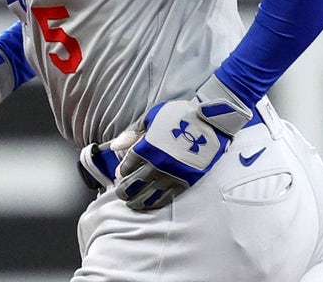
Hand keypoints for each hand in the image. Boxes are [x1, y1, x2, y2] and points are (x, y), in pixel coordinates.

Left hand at [114, 76, 252, 210]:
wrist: (209, 122)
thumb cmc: (178, 116)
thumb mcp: (151, 117)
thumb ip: (132, 132)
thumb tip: (114, 146)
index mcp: (146, 147)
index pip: (127, 166)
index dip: (122, 172)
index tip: (120, 175)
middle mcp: (155, 164)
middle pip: (134, 184)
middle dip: (125, 191)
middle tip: (121, 194)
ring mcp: (170, 175)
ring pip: (148, 195)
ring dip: (137, 201)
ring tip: (132, 204)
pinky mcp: (184, 182)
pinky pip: (166, 197)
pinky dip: (156, 203)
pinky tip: (150, 205)